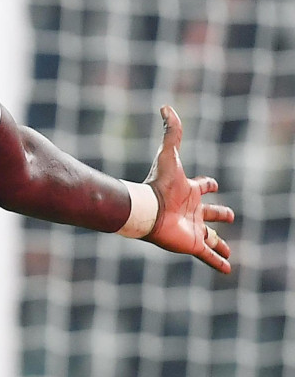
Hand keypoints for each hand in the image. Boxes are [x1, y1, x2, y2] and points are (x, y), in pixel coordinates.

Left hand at [142, 105, 234, 273]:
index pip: (202, 186)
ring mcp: (193, 228)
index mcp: (188, 190)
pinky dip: (217, 263)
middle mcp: (192, 210)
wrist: (148, 210)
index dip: (209, 183)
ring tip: (228, 251)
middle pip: (210, 212)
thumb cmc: (158, 183)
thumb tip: (166, 106)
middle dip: (220, 214)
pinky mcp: (192, 244)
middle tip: (229, 215)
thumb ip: (171, 132)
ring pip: (211, 237)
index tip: (213, 183)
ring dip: (220, 244)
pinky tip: (227, 270)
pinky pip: (208, 256)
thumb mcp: (169, 154)